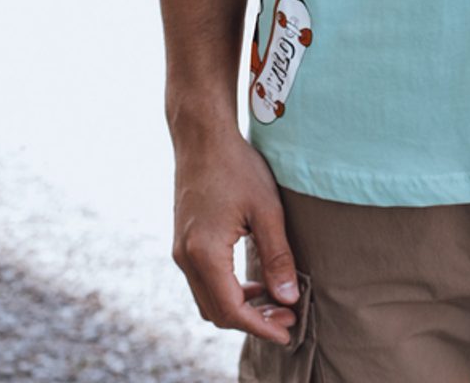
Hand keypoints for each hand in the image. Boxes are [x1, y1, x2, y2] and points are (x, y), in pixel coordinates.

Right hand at [170, 128, 301, 347]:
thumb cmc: (237, 167)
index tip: (287, 332)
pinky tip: (254, 282)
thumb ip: (277, 257)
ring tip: (275, 301)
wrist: (203, 137)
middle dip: (253, 321)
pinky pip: (204, 282)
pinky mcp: (183, 242)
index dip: (260, 326)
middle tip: (288, 316)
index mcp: (204, 254)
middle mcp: (186, 258)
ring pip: (208, 299)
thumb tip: (289, 298)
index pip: (232, 310)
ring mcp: (180, 251)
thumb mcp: (266, 210)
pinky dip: (228, 291)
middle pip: (217, 311)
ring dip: (240, 307)